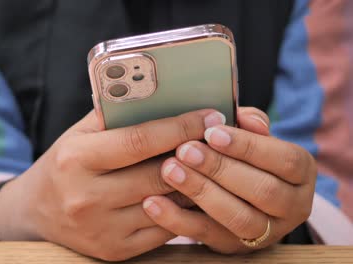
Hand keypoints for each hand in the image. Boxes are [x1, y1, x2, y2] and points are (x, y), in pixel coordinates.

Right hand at [0, 109, 224, 260]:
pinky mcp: (115, 250)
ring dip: (194, 183)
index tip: (209, 115)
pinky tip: (192, 193)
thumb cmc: (65, 163)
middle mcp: (87, 197)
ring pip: (167, 205)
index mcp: (77, 159)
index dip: (180, 127)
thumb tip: (165, 97)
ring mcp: (102, 228)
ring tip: (211, 164)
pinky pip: (164, 229)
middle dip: (195, 154)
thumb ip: (116, 116)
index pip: (139, 140)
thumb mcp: (80, 133)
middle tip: (218, 138)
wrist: (37, 211)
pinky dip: (183, 210)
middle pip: (159, 174)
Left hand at [143, 108, 316, 253]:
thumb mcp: (252, 138)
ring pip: (239, 218)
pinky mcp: (234, 247)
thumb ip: (249, 125)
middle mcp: (293, 206)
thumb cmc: (245, 157)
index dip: (248, 146)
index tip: (211, 132)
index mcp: (301, 173)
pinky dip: (177, 220)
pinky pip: (206, 236)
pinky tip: (153, 203)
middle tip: (185, 150)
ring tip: (170, 171)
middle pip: (262, 190)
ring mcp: (266, 232)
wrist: (242, 196)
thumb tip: (242, 116)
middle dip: (220, 169)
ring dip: (201, 192)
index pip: (284, 160)